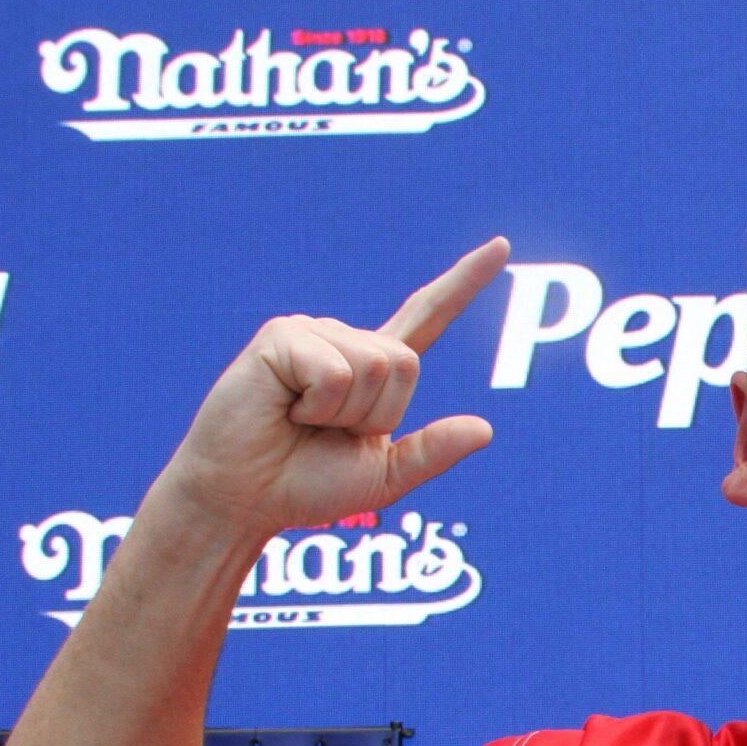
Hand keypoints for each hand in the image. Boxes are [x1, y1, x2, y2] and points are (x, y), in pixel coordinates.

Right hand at [152, 240, 509, 543]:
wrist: (244, 498)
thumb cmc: (304, 487)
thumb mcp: (382, 477)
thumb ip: (431, 453)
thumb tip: (486, 429)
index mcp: (376, 370)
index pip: (428, 316)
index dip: (464, 282)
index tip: (502, 247)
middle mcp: (348, 341)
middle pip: (405, 364)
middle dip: (376, 414)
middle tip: (327, 432)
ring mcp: (314, 332)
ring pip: (374, 367)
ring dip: (344, 414)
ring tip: (301, 420)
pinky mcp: (283, 335)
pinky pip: (335, 372)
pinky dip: (318, 405)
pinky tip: (284, 407)